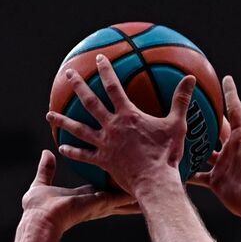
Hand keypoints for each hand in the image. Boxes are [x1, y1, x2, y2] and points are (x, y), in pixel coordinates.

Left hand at [20, 150, 139, 232]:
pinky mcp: (102, 203)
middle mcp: (96, 202)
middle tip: (148, 183)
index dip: (114, 183)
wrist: (40, 221)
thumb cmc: (37, 208)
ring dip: (139, 192)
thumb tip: (46, 154)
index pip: (104, 190)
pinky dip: (135, 194)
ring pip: (125, 197)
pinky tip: (149, 190)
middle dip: (132, 190)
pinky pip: (123, 197)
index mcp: (85, 198)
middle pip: (119, 196)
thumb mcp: (41, 183)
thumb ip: (46, 169)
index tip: (123, 175)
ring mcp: (100, 204)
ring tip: (157, 186)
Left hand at [46, 55, 196, 195]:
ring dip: (63, 120)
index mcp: (127, 115)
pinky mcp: (102, 161)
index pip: (113, 87)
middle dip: (78, 85)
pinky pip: (84, 156)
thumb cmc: (167, 155)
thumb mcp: (176, 125)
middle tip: (68, 74)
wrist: (155, 182)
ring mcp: (105, 144)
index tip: (98, 59)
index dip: (105, 71)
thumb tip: (191, 79)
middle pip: (90, 102)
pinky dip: (72, 151)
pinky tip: (62, 147)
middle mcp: (112, 127)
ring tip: (49, 114)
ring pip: (79, 129)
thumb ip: (181, 101)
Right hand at [188, 76, 240, 222]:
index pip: (234, 110)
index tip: (225, 77)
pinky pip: (197, 174)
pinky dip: (186, 171)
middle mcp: (230, 149)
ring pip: (202, 150)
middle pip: (214, 127)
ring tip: (174, 133)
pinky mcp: (215, 180)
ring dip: (190, 143)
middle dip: (204, 115)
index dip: (230, 93)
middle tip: (191, 102)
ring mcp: (221, 164)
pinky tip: (172, 167)